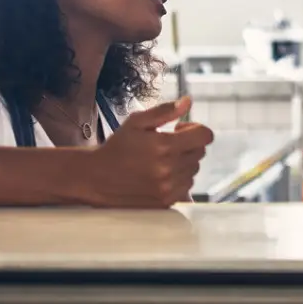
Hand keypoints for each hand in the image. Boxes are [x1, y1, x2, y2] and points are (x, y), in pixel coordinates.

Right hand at [80, 96, 213, 207]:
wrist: (97, 178)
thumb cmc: (117, 148)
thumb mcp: (136, 122)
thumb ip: (165, 111)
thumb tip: (187, 102)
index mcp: (164, 145)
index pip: (204, 136)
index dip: (196, 129)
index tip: (180, 129)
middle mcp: (169, 168)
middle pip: (200, 152)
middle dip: (188, 144)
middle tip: (168, 143)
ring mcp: (168, 187)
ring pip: (194, 170)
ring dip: (184, 162)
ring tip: (161, 160)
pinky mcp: (166, 201)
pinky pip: (187, 187)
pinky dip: (179, 179)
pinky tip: (161, 174)